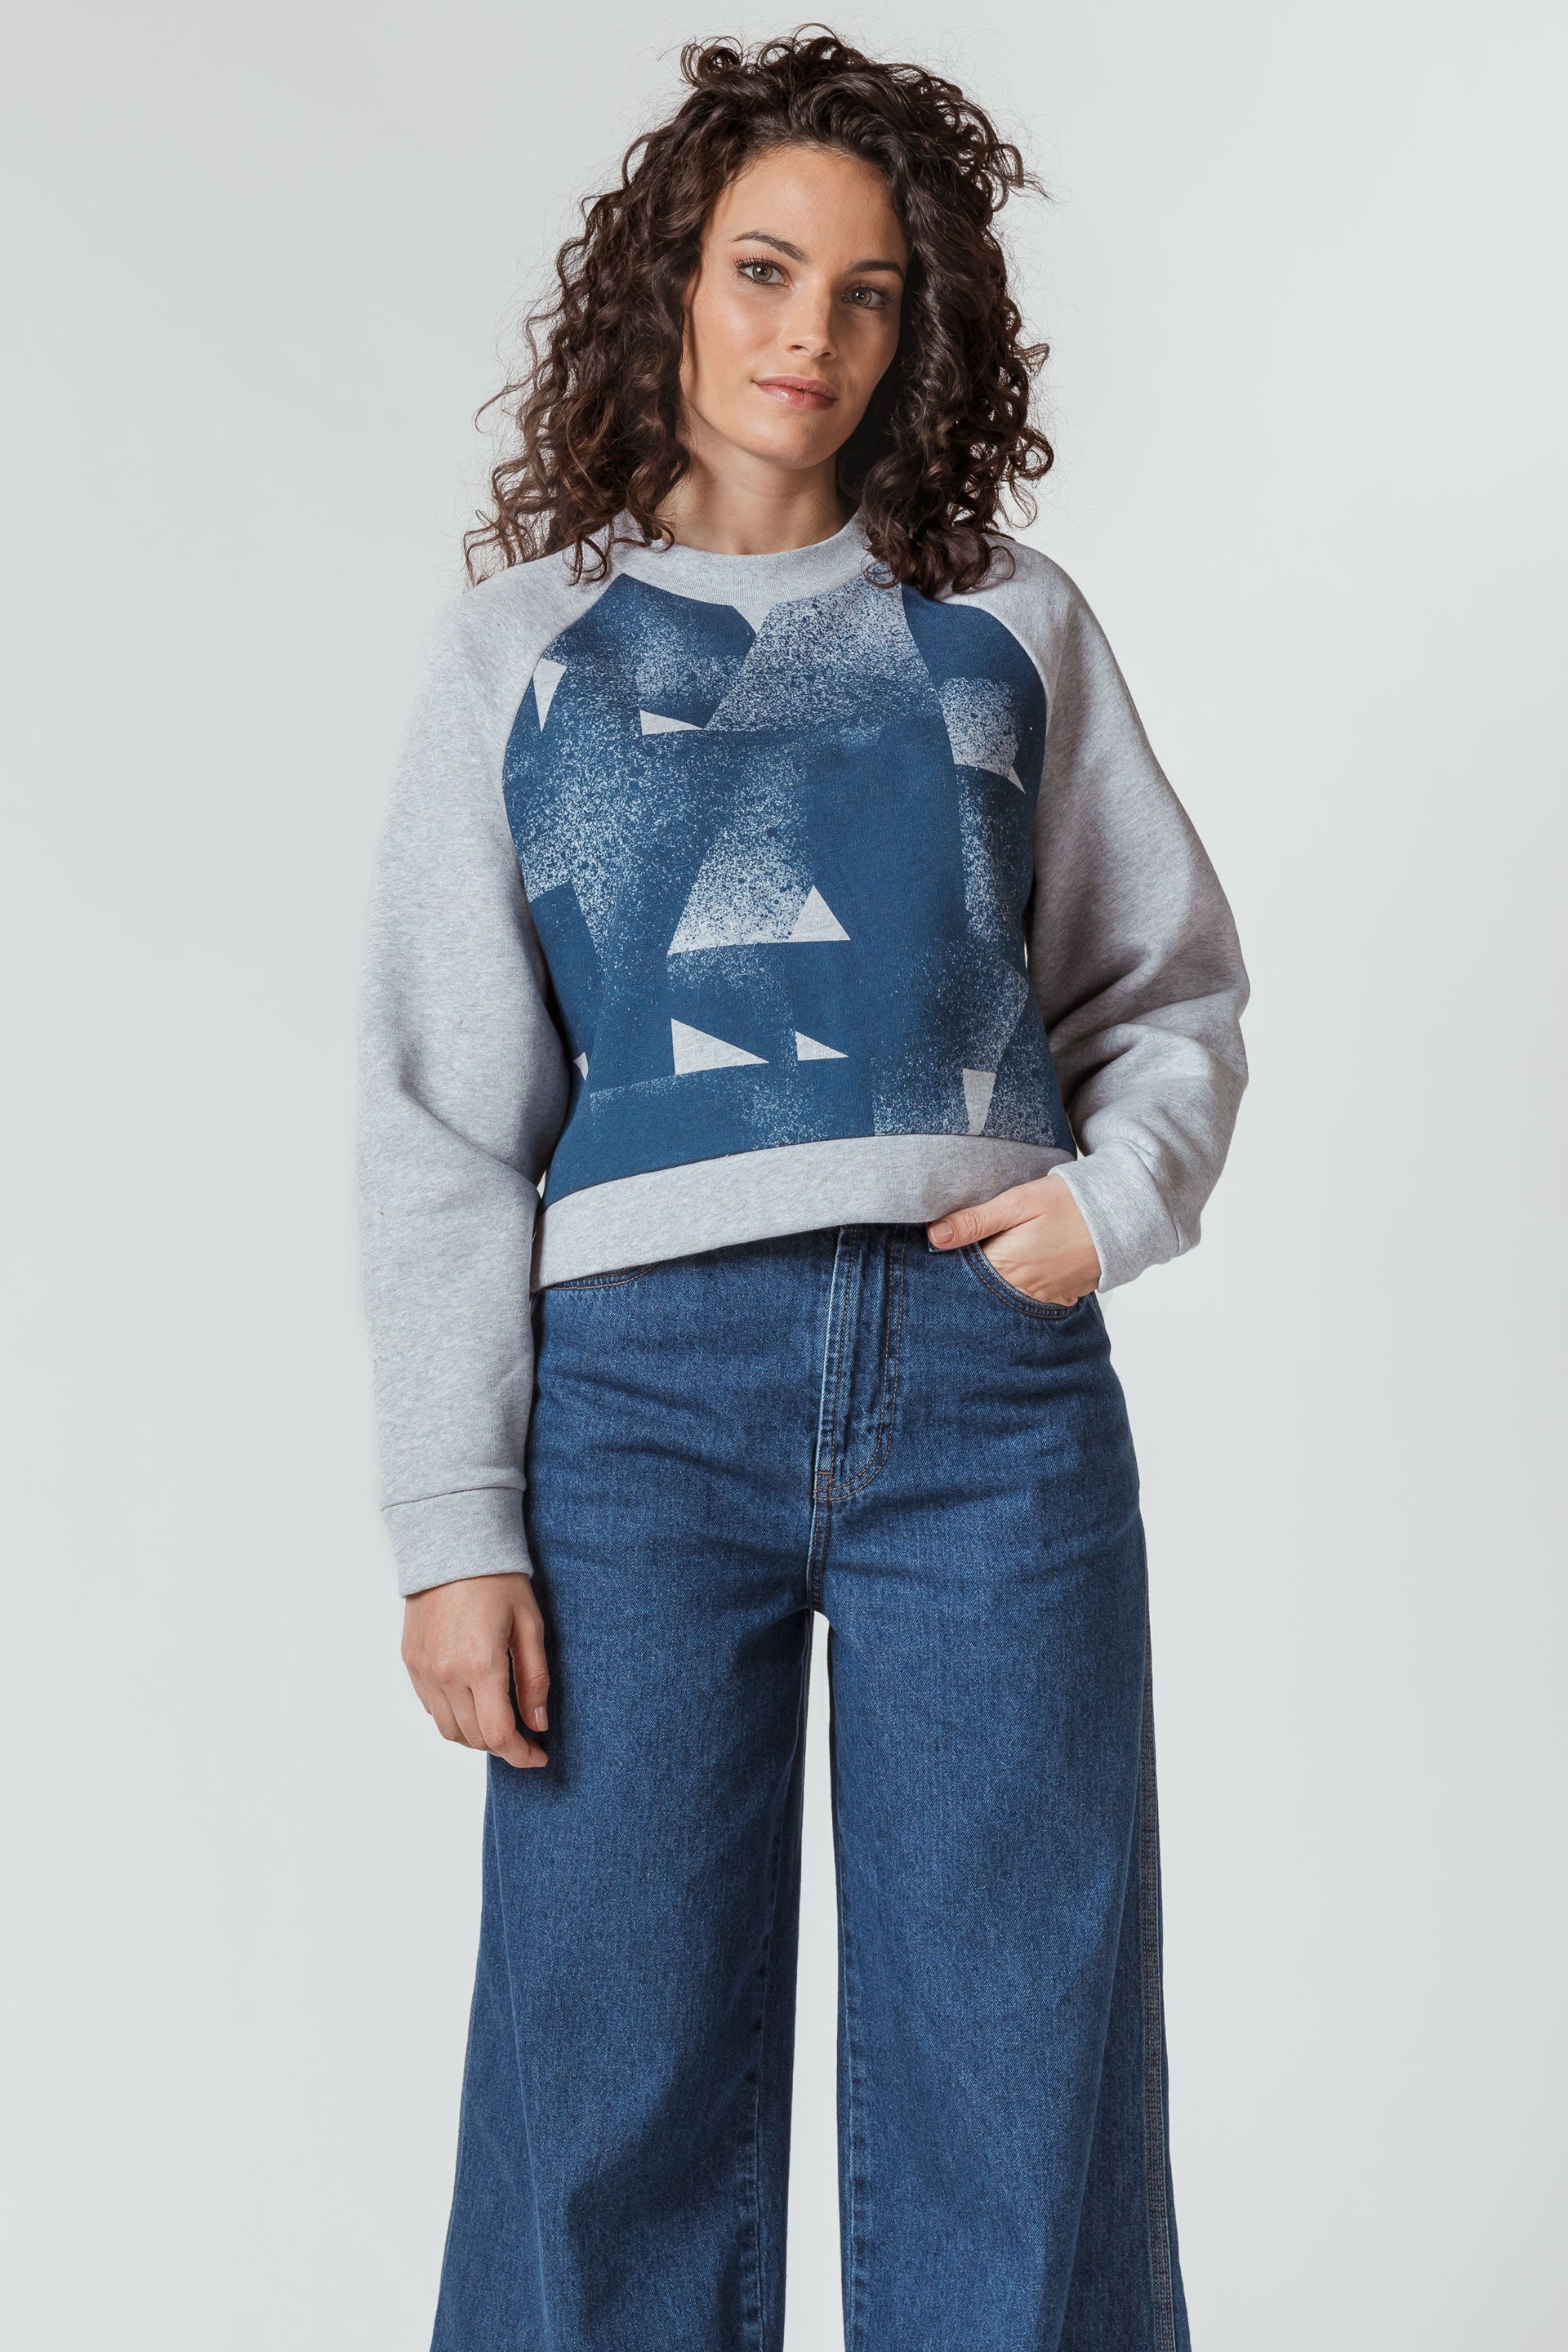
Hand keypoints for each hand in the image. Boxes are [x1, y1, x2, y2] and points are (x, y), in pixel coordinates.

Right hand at [402, 1572, 549, 1768]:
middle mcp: (446, 1674)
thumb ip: (534, 1679)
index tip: (538, 1756)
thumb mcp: (529, 1625)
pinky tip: (472, 1701)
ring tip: (499, 1721)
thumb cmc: (497, 1580)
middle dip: (502, 1746)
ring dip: (475, 1735)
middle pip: (473, 1737)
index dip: (521, 1754)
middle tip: (525, 1738)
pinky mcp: (410, 1661)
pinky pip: (430, 1706)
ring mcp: (423, 1669)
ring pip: (448, 1729)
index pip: (498, 1734)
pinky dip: (452, 1715)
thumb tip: (538, 1724)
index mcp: (480, 1665)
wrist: (452, 1545)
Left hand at [926, 1171, 1101, 1306]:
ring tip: (1005, 1255)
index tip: (944, 1249)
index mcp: (1006, 1264)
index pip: (965, 1272)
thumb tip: (936, 1237)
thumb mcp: (1019, 1202)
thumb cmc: (1070, 1202)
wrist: (1123, 1213)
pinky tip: (1027, 1266)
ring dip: (1000, 1281)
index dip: (954, 1260)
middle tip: (975, 1250)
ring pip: (1008, 1295)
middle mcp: (1024, 1288)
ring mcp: (1046, 1296)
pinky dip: (1025, 1286)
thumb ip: (977, 1221)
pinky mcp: (1065, 1295)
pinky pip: (1035, 1298)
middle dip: (975, 1274)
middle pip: (985, 1287)